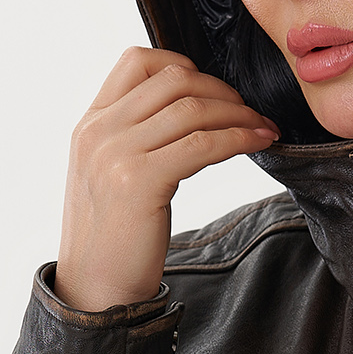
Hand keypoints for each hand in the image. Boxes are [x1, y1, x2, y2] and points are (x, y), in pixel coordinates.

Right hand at [54, 47, 277, 310]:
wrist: (95, 292)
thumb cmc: (113, 240)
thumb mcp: (110, 175)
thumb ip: (135, 138)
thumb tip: (188, 109)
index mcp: (90, 124)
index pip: (136, 61)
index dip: (184, 65)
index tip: (214, 90)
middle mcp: (98, 131)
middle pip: (173, 79)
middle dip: (221, 89)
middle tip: (249, 109)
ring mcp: (114, 153)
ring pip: (192, 108)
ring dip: (239, 113)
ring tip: (263, 126)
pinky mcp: (139, 180)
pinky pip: (203, 144)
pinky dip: (239, 138)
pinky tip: (259, 142)